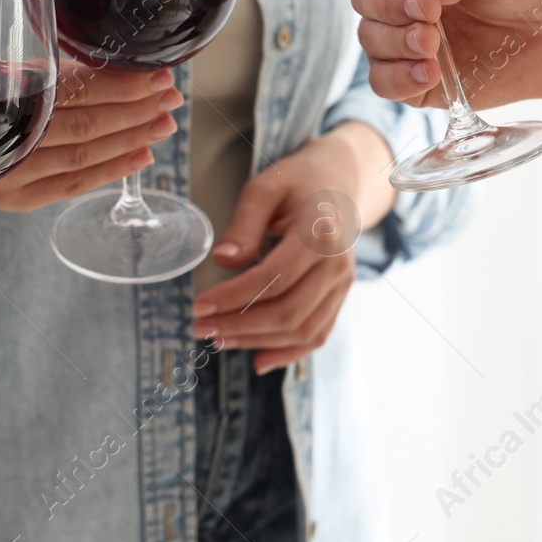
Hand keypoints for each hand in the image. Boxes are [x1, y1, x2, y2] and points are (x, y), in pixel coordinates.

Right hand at [0, 61, 181, 212]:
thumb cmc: (1, 95)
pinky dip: (113, 170)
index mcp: (7, 91)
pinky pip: (75, 184)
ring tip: (163, 124)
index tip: (159, 78)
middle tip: (170, 100)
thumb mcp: (30, 71)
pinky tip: (142, 155)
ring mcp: (10, 171)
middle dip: (137, 110)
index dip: (123, 85)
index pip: (78, 89)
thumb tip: (133, 68)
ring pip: (85, 155)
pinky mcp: (16, 198)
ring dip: (132, 139)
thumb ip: (73, 73)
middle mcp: (6, 133)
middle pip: (86, 124)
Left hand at [192, 124, 394, 373]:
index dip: (233, 296)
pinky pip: (318, 334)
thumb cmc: (297, 181)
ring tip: (219, 339)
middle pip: (289, 311)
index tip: (199, 306)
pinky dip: (289, 353)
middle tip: (200, 328)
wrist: (339, 182)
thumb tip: (224, 260)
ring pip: (302, 329)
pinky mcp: (339, 296)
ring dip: (257, 341)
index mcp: (319, 233)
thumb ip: (245, 222)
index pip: (274, 277)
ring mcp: (342, 284)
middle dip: (239, 326)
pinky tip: (258, 359)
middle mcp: (337, 264)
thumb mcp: (266, 186)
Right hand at [350, 0, 541, 109]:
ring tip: (433, 45)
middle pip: (365, 1)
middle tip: (431, 12)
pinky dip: (398, 79)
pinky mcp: (419, 80)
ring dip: (395, 43)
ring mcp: (408, 40)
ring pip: (371, 41)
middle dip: (391, 8)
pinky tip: (428, 74)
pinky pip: (384, 83)